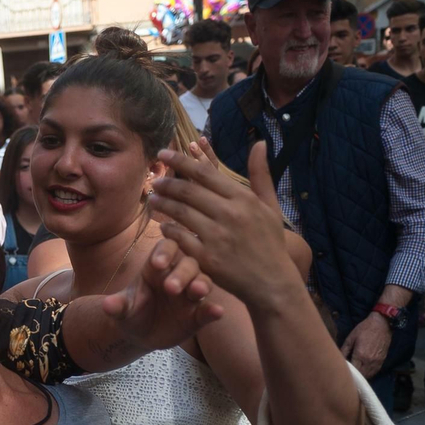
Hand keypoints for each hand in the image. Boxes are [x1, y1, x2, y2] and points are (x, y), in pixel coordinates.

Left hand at [98, 238, 222, 352]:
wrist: (139, 334)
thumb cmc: (132, 312)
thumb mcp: (122, 310)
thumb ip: (118, 306)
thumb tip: (107, 306)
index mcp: (157, 266)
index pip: (166, 248)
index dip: (164, 253)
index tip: (157, 264)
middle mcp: (178, 275)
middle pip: (188, 264)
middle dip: (182, 272)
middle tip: (171, 287)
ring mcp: (190, 295)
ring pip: (203, 282)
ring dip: (201, 285)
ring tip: (197, 292)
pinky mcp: (198, 315)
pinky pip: (208, 310)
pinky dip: (214, 310)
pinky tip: (217, 312)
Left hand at [150, 139, 296, 312]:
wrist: (271, 282)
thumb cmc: (270, 242)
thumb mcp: (270, 206)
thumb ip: (261, 174)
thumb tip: (259, 142)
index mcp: (243, 198)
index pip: (205, 173)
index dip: (181, 161)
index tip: (164, 153)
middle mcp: (230, 214)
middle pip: (188, 191)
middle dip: (167, 183)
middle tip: (154, 180)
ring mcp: (217, 236)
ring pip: (180, 213)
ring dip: (162, 204)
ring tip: (152, 199)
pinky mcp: (207, 258)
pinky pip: (180, 238)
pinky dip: (168, 230)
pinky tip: (162, 226)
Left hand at [340, 312, 391, 377]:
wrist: (382, 324)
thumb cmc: (365, 329)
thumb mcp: (351, 338)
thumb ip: (344, 350)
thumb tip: (338, 360)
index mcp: (360, 355)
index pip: (353, 370)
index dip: (348, 372)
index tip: (343, 370)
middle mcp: (370, 361)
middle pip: (361, 375)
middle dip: (354, 375)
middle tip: (349, 372)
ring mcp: (377, 362)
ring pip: (369, 375)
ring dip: (362, 376)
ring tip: (356, 372)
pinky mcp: (382, 361)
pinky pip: (375, 372)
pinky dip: (369, 373)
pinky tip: (364, 370)